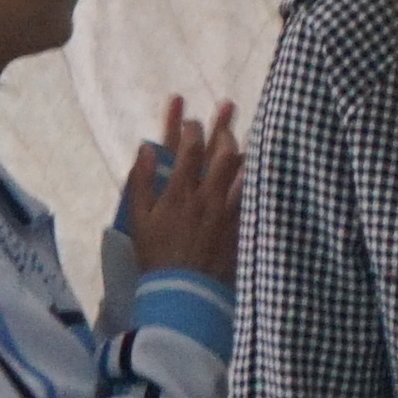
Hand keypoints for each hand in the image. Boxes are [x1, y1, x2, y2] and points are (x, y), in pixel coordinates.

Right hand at [116, 98, 241, 282]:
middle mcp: (205, 196)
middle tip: (227, 106)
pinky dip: (254, 177)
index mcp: (178, 192)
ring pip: (240, 170)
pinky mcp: (240, 225)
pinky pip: (251, 194)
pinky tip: (259, 165)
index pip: (187, 149)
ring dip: (242, 146)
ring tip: (247, 127)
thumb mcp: (139, 219)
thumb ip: (141, 181)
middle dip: (223, 126)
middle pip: (220, 153)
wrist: (183, 290)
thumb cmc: (156, 255)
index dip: (188, 126)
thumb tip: (145, 147)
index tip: (188, 114)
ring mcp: (226, 210)